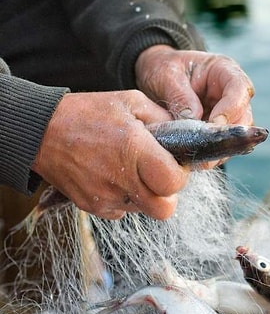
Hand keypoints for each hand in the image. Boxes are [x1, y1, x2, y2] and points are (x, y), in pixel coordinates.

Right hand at [31, 90, 188, 219]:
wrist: (39, 130)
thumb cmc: (87, 113)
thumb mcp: (130, 101)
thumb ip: (163, 119)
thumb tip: (185, 134)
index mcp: (134, 150)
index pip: (174, 183)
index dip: (180, 176)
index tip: (173, 164)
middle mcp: (121, 178)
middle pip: (164, 209)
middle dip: (167, 194)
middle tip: (159, 175)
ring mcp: (105, 197)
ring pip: (144, 210)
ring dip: (146, 195)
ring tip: (132, 170)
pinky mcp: (91, 206)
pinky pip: (121, 211)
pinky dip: (125, 198)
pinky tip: (114, 176)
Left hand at [134, 45, 254, 167]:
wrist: (155, 77)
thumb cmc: (163, 68)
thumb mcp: (166, 75)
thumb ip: (180, 96)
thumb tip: (193, 122)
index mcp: (224, 71)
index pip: (240, 90)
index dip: (231, 109)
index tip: (213, 125)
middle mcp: (232, 93)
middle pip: (244, 117)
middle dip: (228, 135)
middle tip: (207, 149)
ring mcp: (228, 114)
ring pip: (237, 136)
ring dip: (221, 149)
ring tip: (200, 159)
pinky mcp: (219, 131)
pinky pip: (223, 146)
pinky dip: (212, 155)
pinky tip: (197, 160)